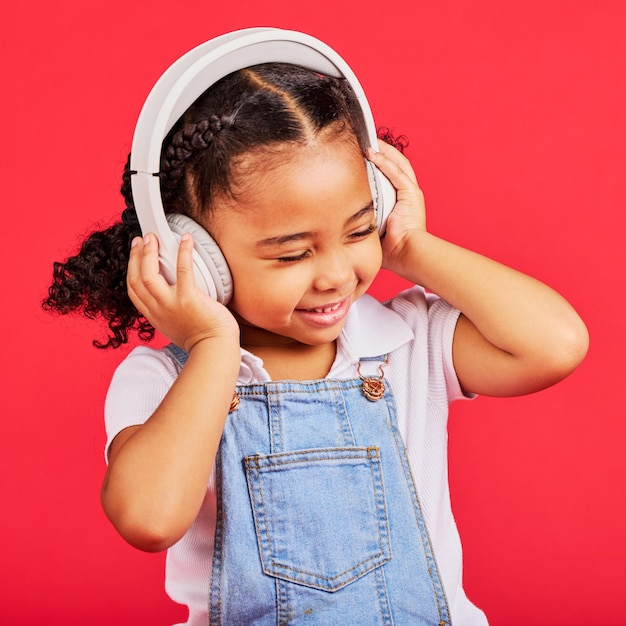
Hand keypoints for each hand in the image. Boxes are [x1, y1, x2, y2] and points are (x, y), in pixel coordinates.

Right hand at [127, 232, 238, 351]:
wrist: (214, 349)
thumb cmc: (202, 338)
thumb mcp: (174, 325)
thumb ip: (168, 310)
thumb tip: (172, 292)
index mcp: (154, 316)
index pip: (133, 290)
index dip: (131, 269)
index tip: (135, 255)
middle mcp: (158, 310)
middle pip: (136, 279)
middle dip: (136, 256)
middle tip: (141, 239)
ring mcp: (171, 304)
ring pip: (149, 274)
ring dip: (149, 252)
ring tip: (154, 238)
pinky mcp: (188, 299)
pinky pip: (182, 270)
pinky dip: (183, 252)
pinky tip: (186, 240)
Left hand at [367, 141, 426, 276]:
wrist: (405, 255)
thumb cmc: (390, 250)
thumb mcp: (371, 230)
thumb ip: (360, 221)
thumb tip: (335, 220)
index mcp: (399, 202)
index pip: (388, 176)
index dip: (376, 164)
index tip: (360, 156)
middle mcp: (407, 194)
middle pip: (395, 164)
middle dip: (381, 151)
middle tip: (364, 141)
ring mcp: (411, 193)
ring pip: (397, 163)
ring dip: (383, 151)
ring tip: (368, 140)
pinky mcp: (411, 194)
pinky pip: (397, 173)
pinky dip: (385, 161)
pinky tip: (372, 153)